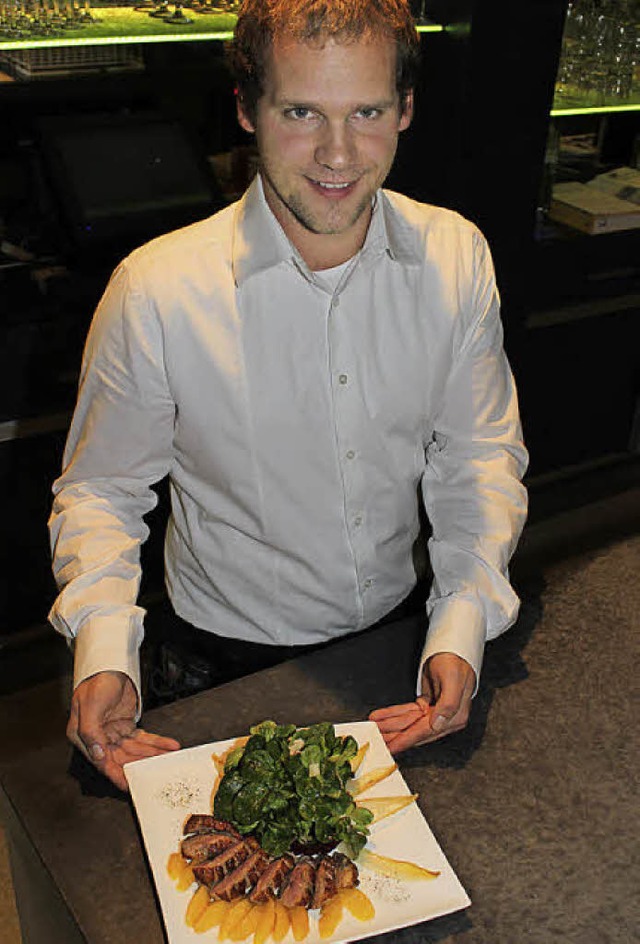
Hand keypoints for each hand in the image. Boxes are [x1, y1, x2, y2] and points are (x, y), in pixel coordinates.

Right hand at [67, 671, 180, 790]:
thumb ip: (91, 731)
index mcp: (83, 736)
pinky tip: (168, 745)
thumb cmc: (97, 682)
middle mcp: (98, 738)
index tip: (129, 784)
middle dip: (141, 763)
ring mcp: (113, 733)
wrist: (111, 665)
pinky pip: (143, 738)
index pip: (101, 761)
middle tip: (157, 770)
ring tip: (168, 757)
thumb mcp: (91, 704)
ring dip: (152, 753)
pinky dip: (156, 742)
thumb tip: (97, 754)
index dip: (116, 774)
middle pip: (122, 757)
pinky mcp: (127, 726)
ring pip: (135, 749)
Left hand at [368, 653, 475, 753]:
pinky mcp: (427, 704)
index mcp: (455, 717)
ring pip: (408, 721)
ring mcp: (435, 712)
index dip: (406, 739)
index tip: (392, 747)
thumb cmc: (455, 662)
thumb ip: (448, 704)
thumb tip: (438, 723)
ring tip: (374, 726)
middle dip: (393, 734)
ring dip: (390, 723)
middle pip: (414, 729)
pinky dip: (394, 714)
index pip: (425, 731)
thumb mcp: (453, 680)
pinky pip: (408, 712)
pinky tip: (382, 716)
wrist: (453, 647)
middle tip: (376, 738)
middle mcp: (445, 718)